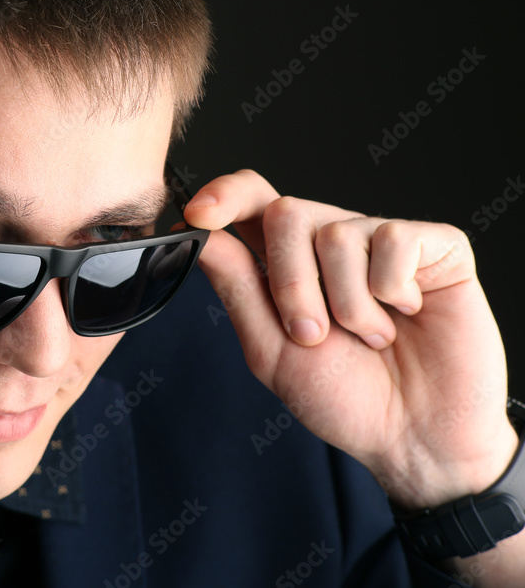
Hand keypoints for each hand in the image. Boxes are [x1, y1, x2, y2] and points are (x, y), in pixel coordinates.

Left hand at [183, 170, 517, 510]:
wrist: (417, 440)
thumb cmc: (346, 399)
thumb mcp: (272, 350)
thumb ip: (237, 288)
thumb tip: (199, 235)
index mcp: (290, 263)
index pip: (253, 201)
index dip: (225, 195)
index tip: (198, 215)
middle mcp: (333, 243)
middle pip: (286, 212)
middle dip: (290, 283)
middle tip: (314, 334)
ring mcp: (384, 242)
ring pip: (337, 233)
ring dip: (346, 304)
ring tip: (371, 338)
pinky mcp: (437, 248)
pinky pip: (394, 239)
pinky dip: (393, 290)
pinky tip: (408, 315)